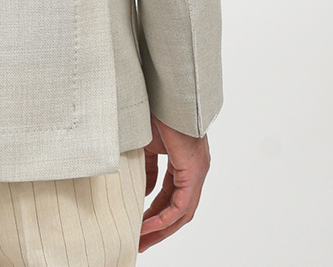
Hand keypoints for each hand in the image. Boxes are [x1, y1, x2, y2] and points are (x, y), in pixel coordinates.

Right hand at [138, 112, 209, 252]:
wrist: (165, 91)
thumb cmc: (155, 108)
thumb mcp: (145, 143)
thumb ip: (147, 168)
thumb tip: (145, 191)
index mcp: (183, 161)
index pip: (170, 195)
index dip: (153, 212)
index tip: (137, 224)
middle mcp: (194, 169)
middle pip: (178, 209)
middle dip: (158, 228)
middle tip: (140, 242)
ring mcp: (196, 170)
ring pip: (181, 212)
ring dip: (161, 229)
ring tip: (141, 241)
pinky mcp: (193, 170)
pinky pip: (181, 205)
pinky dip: (163, 219)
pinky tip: (146, 226)